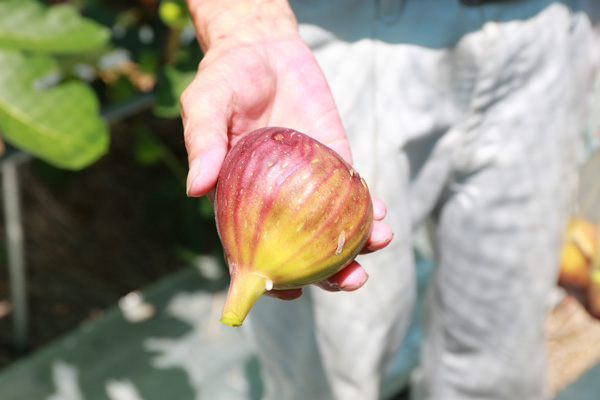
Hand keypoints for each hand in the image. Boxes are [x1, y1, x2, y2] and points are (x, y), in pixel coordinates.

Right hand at [181, 1, 391, 298]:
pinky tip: (380, 212)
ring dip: (357, 241)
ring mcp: (308, 182)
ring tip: (377, 242)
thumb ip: (203, 143)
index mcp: (240, 198)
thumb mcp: (205, 104)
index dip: (269, 277)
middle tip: (352, 281)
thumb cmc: (225, 78)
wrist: (262, 48)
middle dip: (328, 272)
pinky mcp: (334, 158)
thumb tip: (196, 189)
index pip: (252, 248)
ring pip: (333, 224)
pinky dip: (368, 204)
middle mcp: (277, 199)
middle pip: (302, 247)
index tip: (289, 297)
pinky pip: (352, 188)